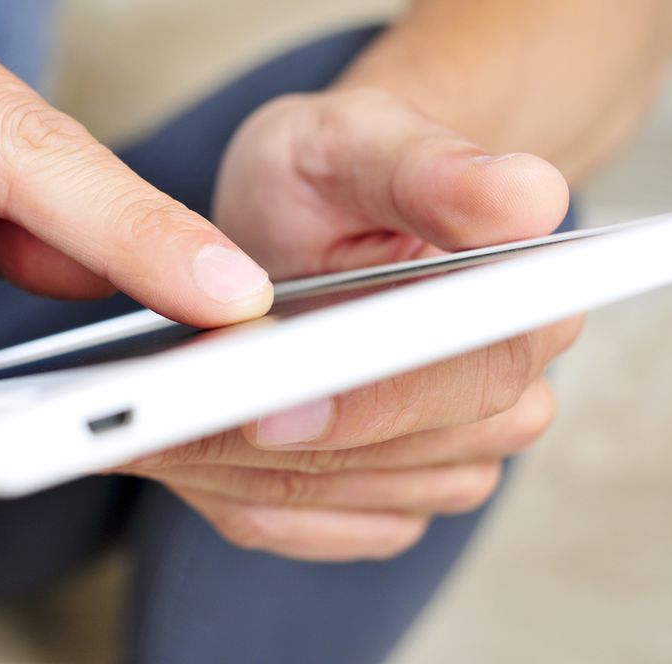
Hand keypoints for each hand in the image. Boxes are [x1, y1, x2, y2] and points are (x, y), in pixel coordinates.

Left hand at [117, 89, 580, 561]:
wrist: (316, 218)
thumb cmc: (338, 173)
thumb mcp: (364, 139)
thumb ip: (436, 167)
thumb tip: (525, 197)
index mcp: (526, 302)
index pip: (470, 376)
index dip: (369, 403)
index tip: (265, 409)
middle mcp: (503, 394)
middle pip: (397, 457)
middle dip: (266, 443)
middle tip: (152, 417)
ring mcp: (451, 456)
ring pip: (339, 498)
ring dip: (235, 471)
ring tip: (145, 425)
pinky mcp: (392, 496)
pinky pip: (312, 526)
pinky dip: (235, 495)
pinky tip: (184, 453)